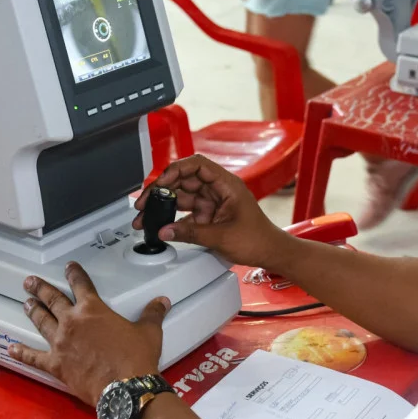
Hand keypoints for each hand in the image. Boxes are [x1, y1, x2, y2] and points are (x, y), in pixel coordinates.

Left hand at [8, 264, 168, 405]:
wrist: (125, 388)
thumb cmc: (135, 359)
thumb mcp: (149, 332)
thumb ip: (153, 314)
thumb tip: (162, 302)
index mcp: (93, 310)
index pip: (81, 284)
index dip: (74, 274)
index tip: (69, 267)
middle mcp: (73, 322)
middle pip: (53, 300)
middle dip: (41, 288)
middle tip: (30, 282)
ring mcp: (61, 343)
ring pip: (42, 322)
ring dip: (33, 311)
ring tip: (26, 303)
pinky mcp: (56, 365)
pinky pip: (33, 357)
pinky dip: (22, 353)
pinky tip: (11, 348)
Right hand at [133, 155, 289, 270]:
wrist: (271, 253)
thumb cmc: (258, 239)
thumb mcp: (221, 236)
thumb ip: (190, 233)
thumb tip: (165, 230)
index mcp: (226, 184)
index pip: (197, 165)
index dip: (176, 170)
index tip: (161, 183)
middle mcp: (218, 189)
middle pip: (185, 180)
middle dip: (163, 190)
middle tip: (146, 202)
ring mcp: (213, 201)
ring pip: (183, 196)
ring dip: (165, 205)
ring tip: (148, 215)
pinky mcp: (210, 215)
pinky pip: (188, 212)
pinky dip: (174, 218)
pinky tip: (163, 225)